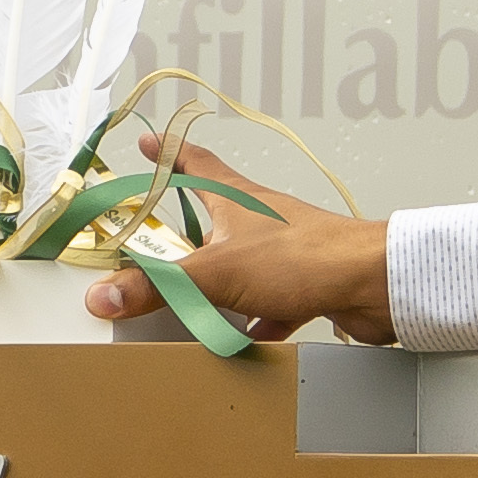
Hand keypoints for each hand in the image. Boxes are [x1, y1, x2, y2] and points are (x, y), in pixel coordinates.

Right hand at [75, 129, 393, 341]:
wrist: (372, 284)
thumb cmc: (305, 258)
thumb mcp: (216, 272)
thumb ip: (158, 286)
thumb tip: (105, 293)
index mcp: (238, 200)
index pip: (196, 163)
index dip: (171, 152)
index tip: (152, 141)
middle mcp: (263, 220)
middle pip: (218, 213)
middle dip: (189, 225)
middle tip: (162, 234)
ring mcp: (287, 251)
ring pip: (244, 261)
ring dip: (222, 278)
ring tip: (198, 297)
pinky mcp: (307, 284)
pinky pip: (274, 302)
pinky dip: (258, 319)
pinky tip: (250, 336)